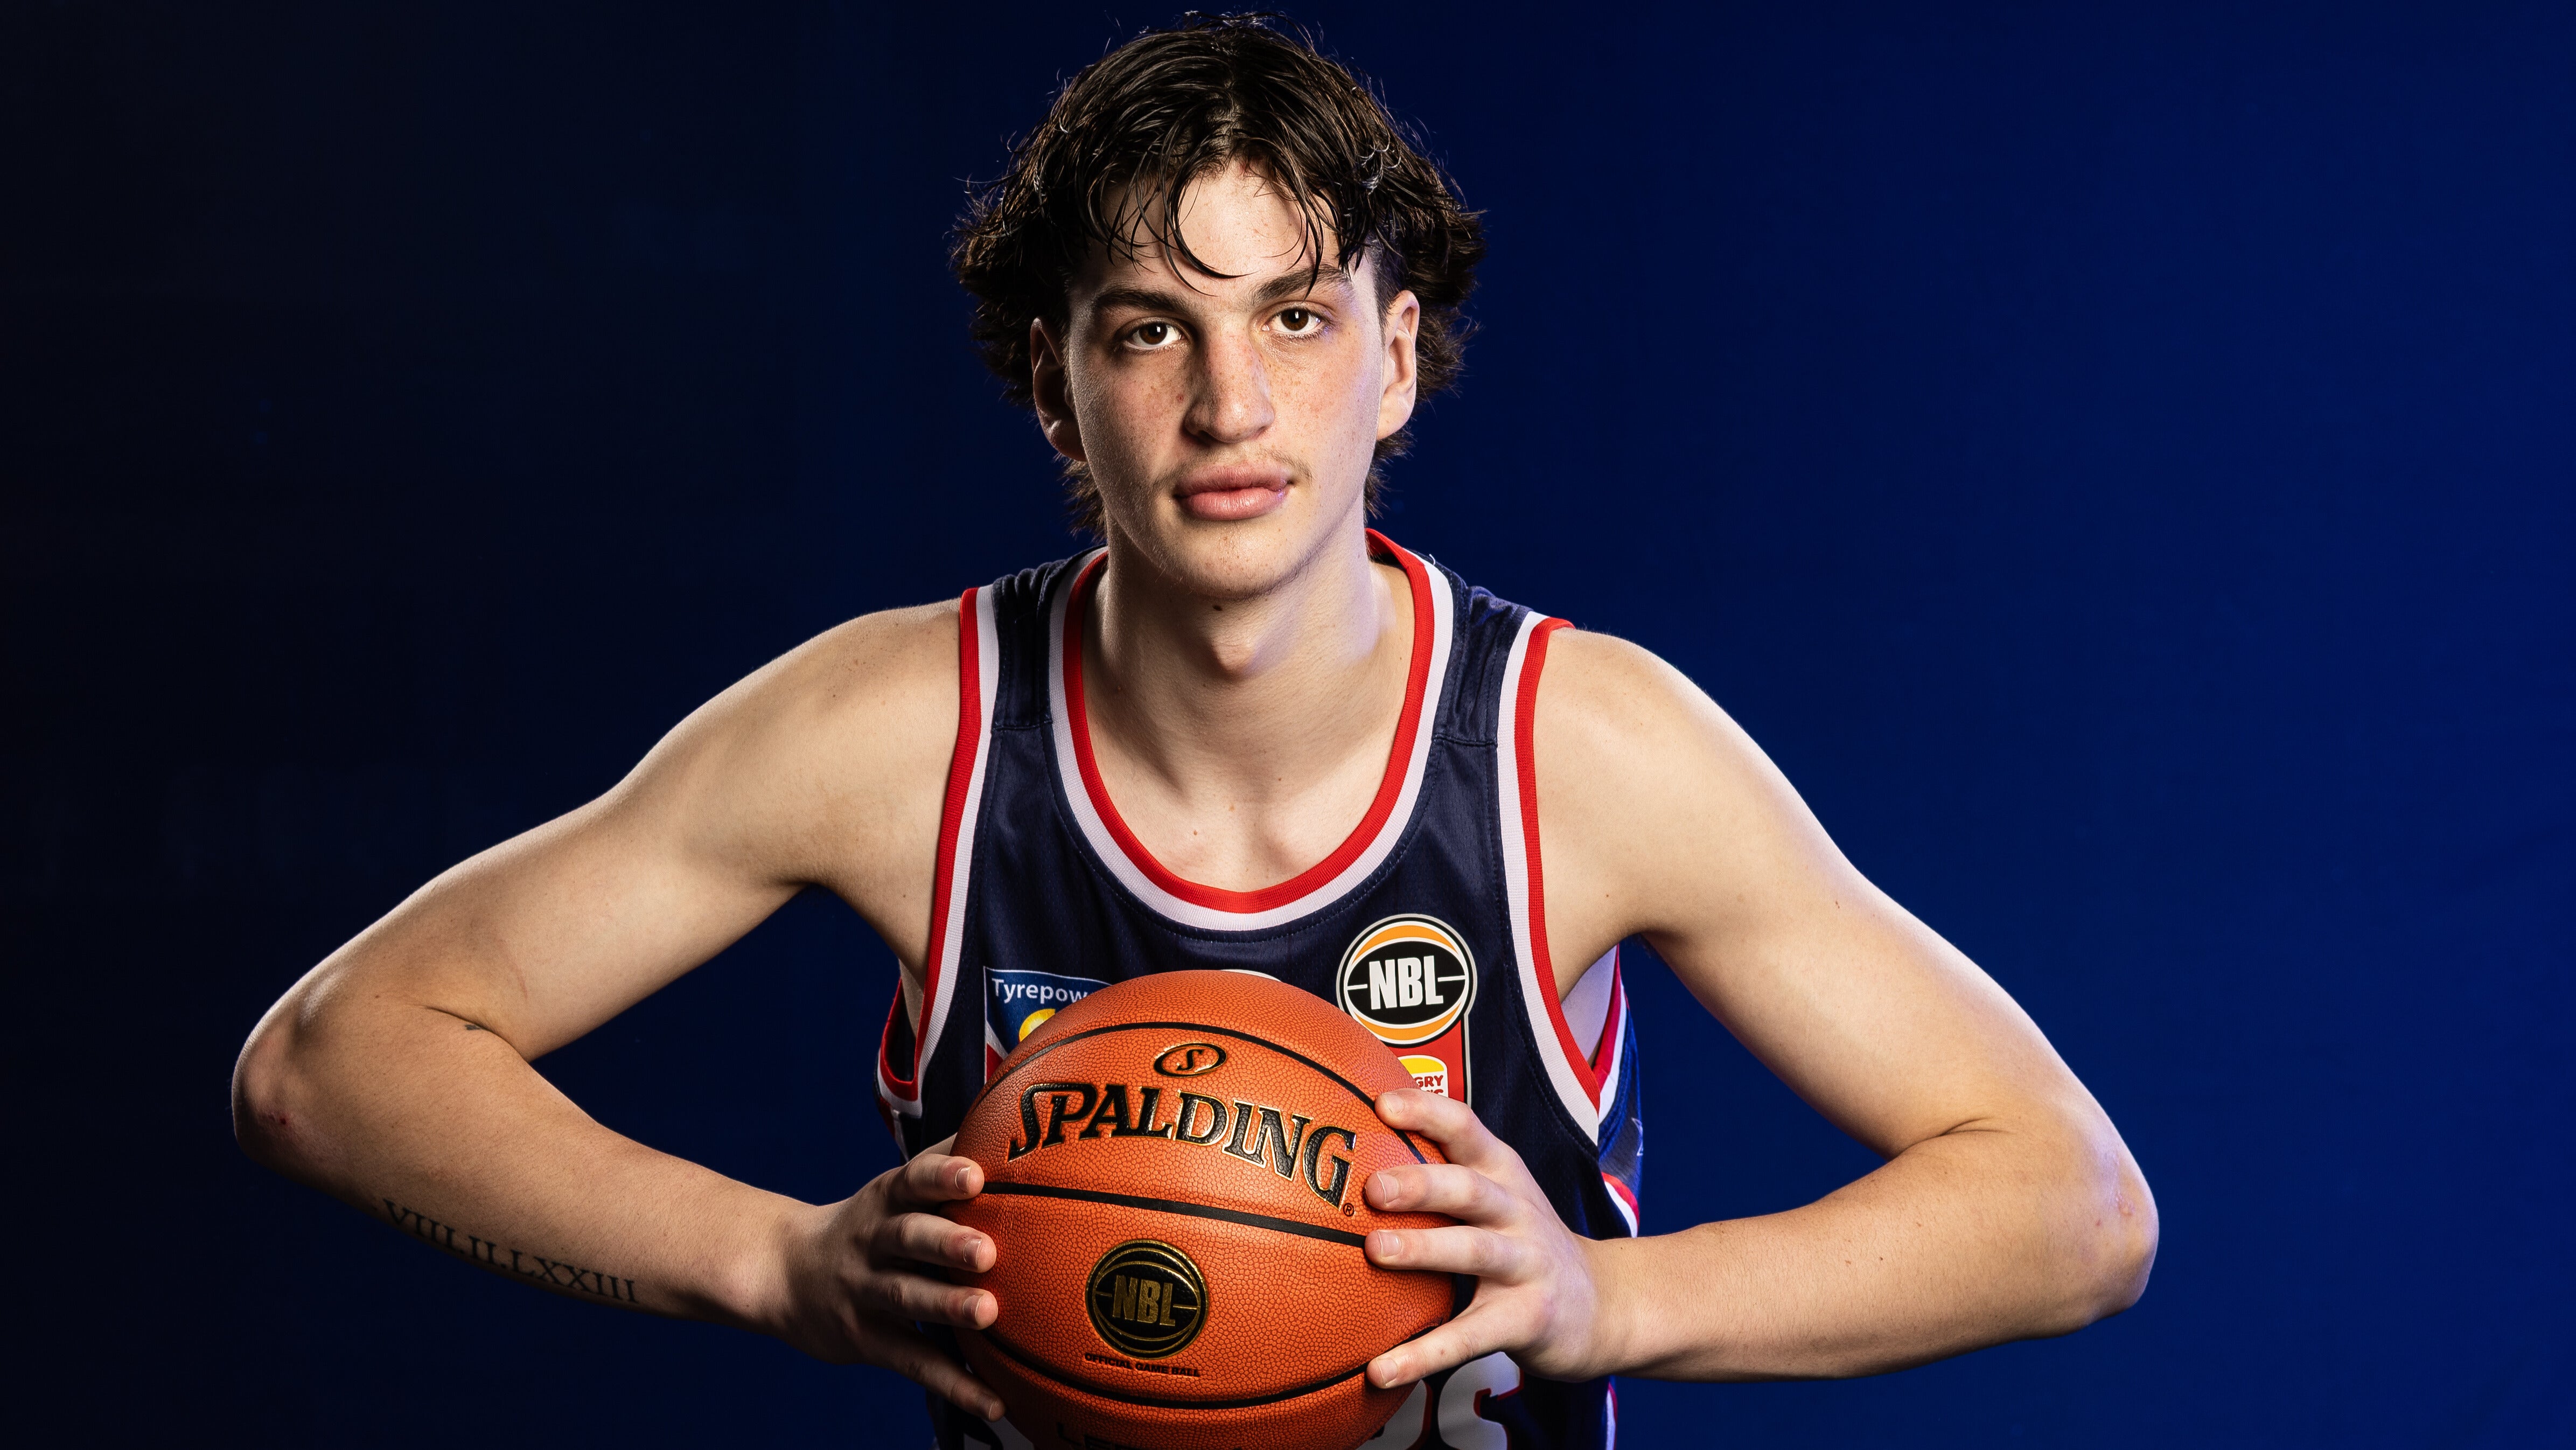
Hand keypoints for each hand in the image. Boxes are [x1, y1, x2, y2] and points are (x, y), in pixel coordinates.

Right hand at [766, 1145, 1004, 1419]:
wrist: (781, 1273)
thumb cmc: (865, 1225)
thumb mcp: (891, 1190)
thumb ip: (941, 1162)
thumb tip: (1004, 1122)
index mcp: (884, 1201)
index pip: (911, 1181)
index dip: (941, 1176)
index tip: (974, 1175)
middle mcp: (872, 1242)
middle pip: (907, 1238)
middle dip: (945, 1243)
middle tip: (986, 1251)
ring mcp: (864, 1293)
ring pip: (906, 1298)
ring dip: (947, 1307)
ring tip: (989, 1313)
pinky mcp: (866, 1340)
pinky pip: (913, 1362)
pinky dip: (953, 1383)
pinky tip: (994, 1400)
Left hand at [1360, 1089, 1612, 1386]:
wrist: (1603, 1304)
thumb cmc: (1523, 1242)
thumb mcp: (1498, 1195)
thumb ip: (1443, 1172)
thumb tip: (1349, 1153)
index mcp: (1503, 1173)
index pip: (1467, 1129)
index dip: (1427, 1113)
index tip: (1381, 1104)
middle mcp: (1517, 1211)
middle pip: (1470, 1188)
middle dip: (1421, 1183)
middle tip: (1372, 1187)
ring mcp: (1526, 1264)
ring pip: (1475, 1251)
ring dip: (1425, 1250)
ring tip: (1376, 1252)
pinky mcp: (1526, 1319)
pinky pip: (1470, 1337)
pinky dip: (1424, 1353)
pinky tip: (1380, 1369)